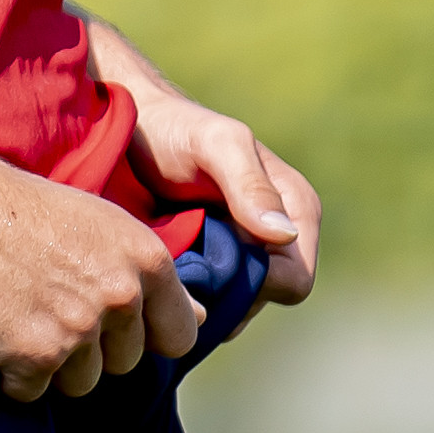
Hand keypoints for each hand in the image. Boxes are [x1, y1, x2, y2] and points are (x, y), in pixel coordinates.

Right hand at [0, 145, 203, 401]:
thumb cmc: (20, 207)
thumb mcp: (100, 225)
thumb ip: (150, 275)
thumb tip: (203, 318)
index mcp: (146, 260)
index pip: (179, 336)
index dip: (144, 334)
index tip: (110, 320)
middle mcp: (120, 296)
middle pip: (125, 364)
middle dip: (90, 347)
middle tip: (46, 303)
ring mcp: (77, 329)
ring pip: (81, 383)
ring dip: (51, 362)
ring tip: (19, 313)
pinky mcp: (33, 355)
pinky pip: (32, 392)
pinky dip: (10, 374)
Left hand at [125, 86, 321, 306]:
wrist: (136, 125)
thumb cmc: (176, 127)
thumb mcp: (214, 144)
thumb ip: (248, 183)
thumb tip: (284, 234)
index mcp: (297, 210)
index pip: (294, 281)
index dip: (258, 284)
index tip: (210, 264)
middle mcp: (280, 237)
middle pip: (263, 300)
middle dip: (224, 296)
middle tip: (179, 271)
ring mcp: (247, 252)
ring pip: (236, 307)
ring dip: (204, 298)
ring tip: (168, 268)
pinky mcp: (216, 262)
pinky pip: (212, 300)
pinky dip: (191, 296)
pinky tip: (164, 275)